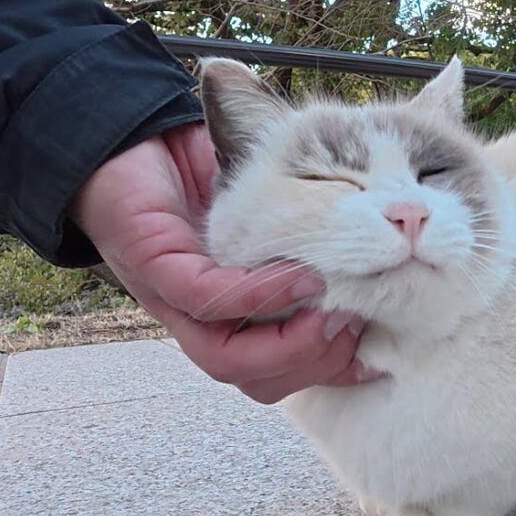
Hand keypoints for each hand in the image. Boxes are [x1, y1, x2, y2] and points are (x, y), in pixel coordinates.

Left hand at [71, 123, 372, 402]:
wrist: (131, 136)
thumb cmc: (204, 173)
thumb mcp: (274, 211)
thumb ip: (314, 235)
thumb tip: (383, 243)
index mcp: (231, 316)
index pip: (279, 372)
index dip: (328, 374)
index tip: (375, 358)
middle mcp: (201, 319)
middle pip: (257, 379)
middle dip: (316, 364)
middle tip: (355, 323)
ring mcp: (172, 297)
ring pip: (225, 359)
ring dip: (287, 346)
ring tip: (330, 313)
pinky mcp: (152, 264)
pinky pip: (205, 299)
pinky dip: (256, 296)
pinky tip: (297, 276)